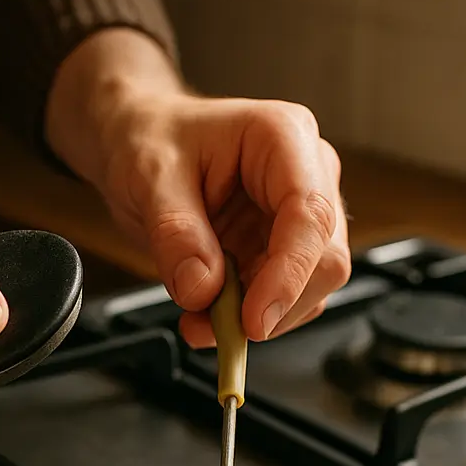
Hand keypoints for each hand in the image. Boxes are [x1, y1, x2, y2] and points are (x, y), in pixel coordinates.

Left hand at [46, 30, 349, 348]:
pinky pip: (284, 297)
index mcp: (284, 138)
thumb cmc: (150, 139)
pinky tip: (207, 311)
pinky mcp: (285, 249)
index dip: (288, 276)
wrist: (140, 142)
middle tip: (210, 328)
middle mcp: (308, 175)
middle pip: (325, 259)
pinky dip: (248, 317)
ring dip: (258, 317)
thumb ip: (176, 233)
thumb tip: (202, 289)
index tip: (253, 321)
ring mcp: (301, 216)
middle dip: (273, 304)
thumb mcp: (149, 178)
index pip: (309, 215)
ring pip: (310, 288)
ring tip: (197, 318)